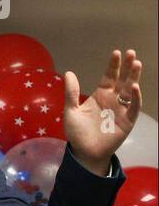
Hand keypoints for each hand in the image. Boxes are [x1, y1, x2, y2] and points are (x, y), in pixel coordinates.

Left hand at [64, 49, 143, 173]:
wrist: (84, 152)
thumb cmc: (78, 132)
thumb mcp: (71, 111)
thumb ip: (71, 93)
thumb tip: (69, 73)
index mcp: (100, 95)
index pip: (109, 77)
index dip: (113, 66)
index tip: (116, 53)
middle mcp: (113, 100)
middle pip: (122, 80)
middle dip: (127, 67)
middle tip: (131, 53)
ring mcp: (122, 109)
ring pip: (130, 91)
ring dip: (134, 78)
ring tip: (136, 64)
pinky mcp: (127, 121)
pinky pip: (133, 107)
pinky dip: (135, 98)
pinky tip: (135, 87)